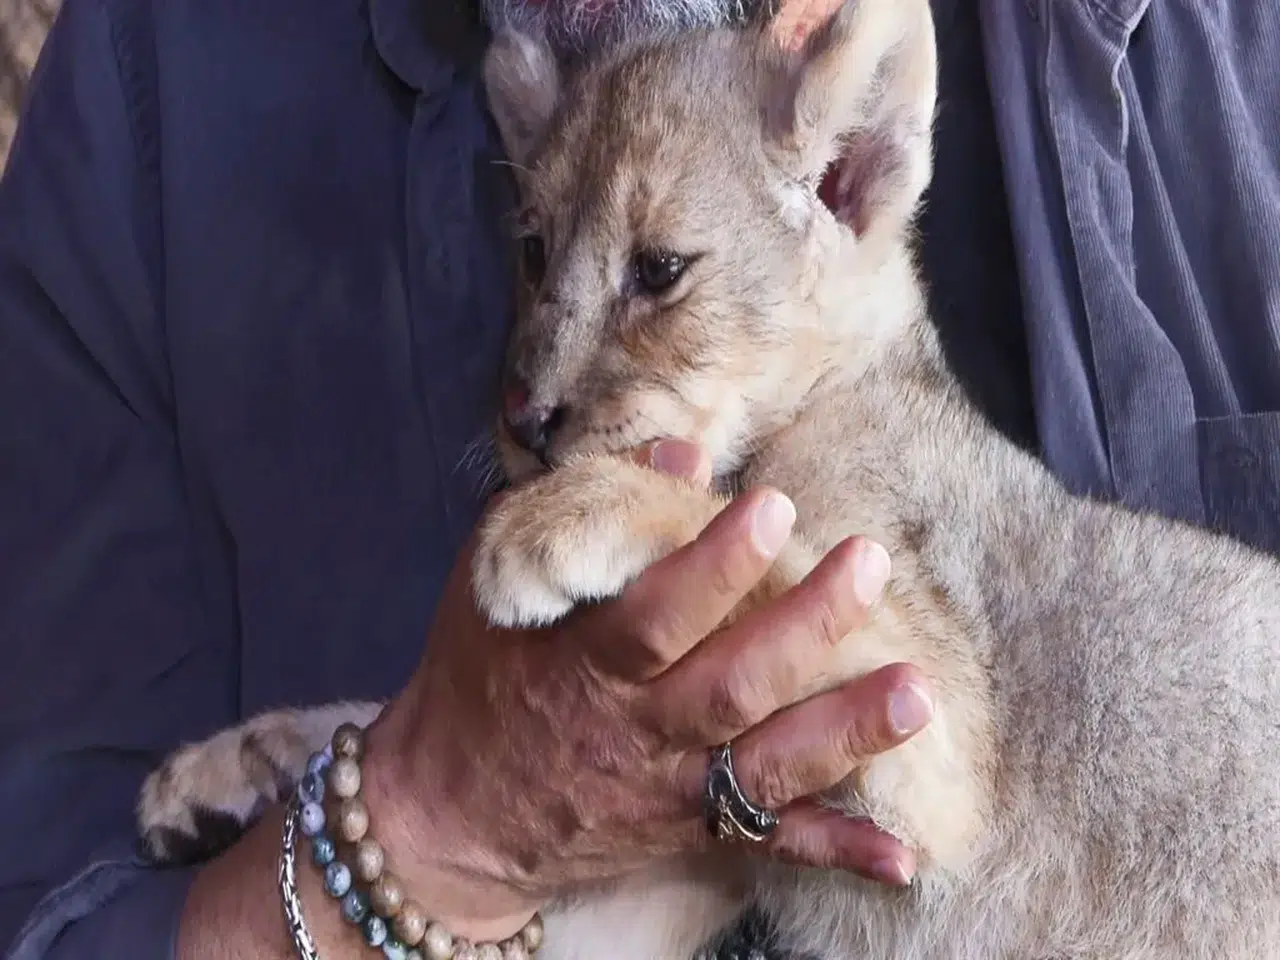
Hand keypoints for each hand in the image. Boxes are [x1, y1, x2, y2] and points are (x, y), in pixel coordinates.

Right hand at [361, 441, 933, 940]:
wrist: (449, 814)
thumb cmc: (476, 676)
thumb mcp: (500, 583)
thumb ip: (583, 518)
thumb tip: (681, 457)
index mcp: (584, 661)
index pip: (656, 614)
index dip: (714, 564)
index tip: (772, 507)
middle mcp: (636, 730)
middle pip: (731, 685)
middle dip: (805, 628)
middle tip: (867, 565)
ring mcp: (669, 788)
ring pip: (765, 764)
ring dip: (845, 732)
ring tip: (916, 692)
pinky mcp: (691, 830)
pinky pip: (768, 845)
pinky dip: (836, 850)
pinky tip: (903, 855)